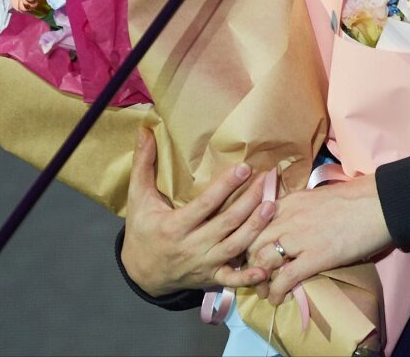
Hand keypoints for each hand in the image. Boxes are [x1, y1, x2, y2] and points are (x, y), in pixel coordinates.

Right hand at [119, 128, 275, 296]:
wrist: (141, 272)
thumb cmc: (142, 230)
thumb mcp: (138, 197)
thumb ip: (142, 164)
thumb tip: (144, 131)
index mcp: (174, 226)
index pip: (205, 204)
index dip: (226, 186)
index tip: (244, 168)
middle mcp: (191, 246)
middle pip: (226, 223)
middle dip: (249, 201)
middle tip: (267, 180)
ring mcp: (203, 264)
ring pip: (234, 246)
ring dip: (255, 227)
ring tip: (272, 205)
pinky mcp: (211, 278)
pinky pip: (232, 279)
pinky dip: (248, 276)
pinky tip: (265, 268)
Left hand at [248, 175, 391, 304]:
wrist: (377, 204)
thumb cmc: (354, 199)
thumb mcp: (316, 197)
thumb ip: (299, 209)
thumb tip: (294, 223)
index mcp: (288, 202)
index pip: (254, 221)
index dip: (247, 240)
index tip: (248, 253)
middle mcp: (287, 218)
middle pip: (252, 242)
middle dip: (248, 262)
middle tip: (252, 275)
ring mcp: (299, 238)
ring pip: (263, 261)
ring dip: (259, 281)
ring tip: (262, 291)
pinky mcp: (315, 257)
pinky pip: (285, 278)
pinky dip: (276, 292)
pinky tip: (277, 299)